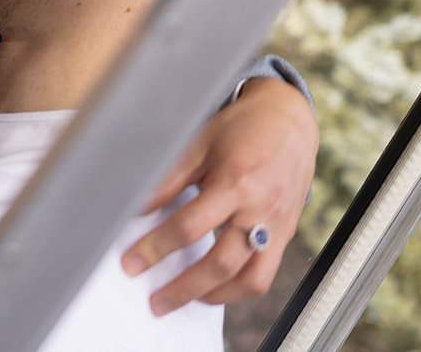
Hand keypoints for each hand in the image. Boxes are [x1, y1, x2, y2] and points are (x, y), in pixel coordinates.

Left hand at [121, 77, 318, 314]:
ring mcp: (278, 225)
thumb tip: (137, 206)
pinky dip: (239, 287)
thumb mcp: (199, 144)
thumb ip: (169, 179)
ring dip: (215, 297)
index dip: (155, 248)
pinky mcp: (287, 233)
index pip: (189, 227)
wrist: (288, 120)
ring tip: (185, 299)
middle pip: (221, 264)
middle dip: (183, 288)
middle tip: (156, 300)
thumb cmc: (241, 128)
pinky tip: (215, 286)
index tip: (132, 263)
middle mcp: (260, 209)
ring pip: (250, 280)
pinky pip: (266, 273)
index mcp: (235, 182)